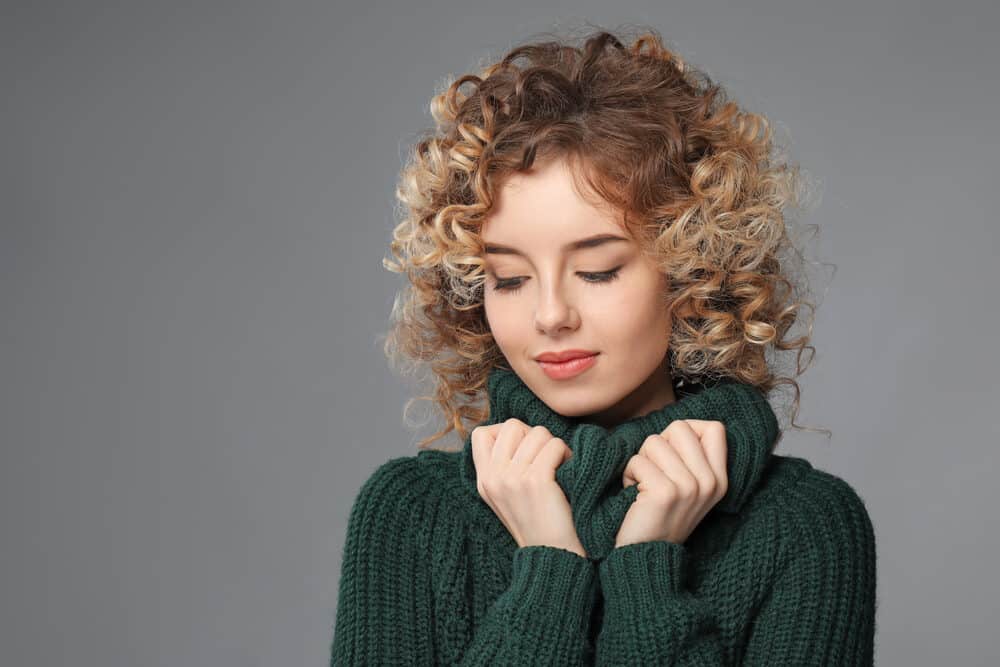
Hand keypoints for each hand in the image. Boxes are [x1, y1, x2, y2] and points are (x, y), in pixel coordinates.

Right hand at [471, 419, 587, 557]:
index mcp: (484, 481)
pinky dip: (565, 453)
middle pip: (511, 426)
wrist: (553, 555)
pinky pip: (553, 445)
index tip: (524, 451)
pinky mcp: (535, 482)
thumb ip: (503, 466)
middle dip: (534, 435)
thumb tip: (519, 430)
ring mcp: (512, 479)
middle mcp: (493, 478)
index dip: (506, 434)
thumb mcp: (507, 495)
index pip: (482, 433)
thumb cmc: (538, 521)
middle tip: (545, 456)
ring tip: (559, 465)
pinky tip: (567, 470)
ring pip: (537, 433)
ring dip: (554, 445)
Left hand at [614, 419, 728, 547]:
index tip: (673, 455)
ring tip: (644, 486)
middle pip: (680, 428)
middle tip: (655, 472)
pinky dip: (628, 475)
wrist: (646, 555)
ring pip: (654, 441)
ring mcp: (690, 487)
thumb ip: (692, 458)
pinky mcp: (665, 492)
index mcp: (719, 479)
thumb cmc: (659, 515)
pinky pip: (637, 461)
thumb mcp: (690, 488)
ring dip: (640, 461)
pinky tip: (635, 495)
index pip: (715, 428)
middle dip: (658, 445)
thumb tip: (679, 427)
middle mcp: (709, 482)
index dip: (686, 432)